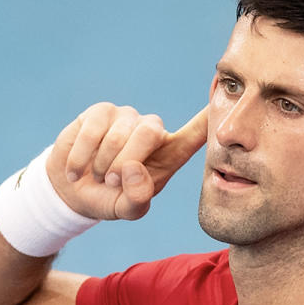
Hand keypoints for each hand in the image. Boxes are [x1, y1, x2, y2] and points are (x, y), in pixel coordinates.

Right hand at [47, 102, 207, 219]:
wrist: (72, 191)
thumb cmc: (109, 198)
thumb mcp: (126, 208)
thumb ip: (137, 199)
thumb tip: (134, 169)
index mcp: (169, 154)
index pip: (196, 133)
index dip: (209, 118)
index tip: (231, 96)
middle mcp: (152, 131)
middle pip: (150, 130)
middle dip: (127, 159)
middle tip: (112, 180)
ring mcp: (127, 118)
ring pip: (119, 132)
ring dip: (102, 162)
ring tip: (96, 175)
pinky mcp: (101, 112)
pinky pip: (93, 128)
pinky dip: (82, 155)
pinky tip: (77, 170)